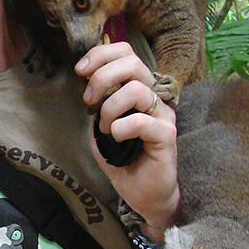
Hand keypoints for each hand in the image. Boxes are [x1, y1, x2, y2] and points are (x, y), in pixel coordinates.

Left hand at [75, 42, 178, 228]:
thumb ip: (97, 104)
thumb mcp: (101, 127)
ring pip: (136, 89)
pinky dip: (121, 128)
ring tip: (105, 127)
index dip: (101, 54)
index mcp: (139, 90)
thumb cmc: (124, 161)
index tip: (81, 70)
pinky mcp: (167, 136)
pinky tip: (116, 138)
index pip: (127, 53)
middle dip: (102, 77)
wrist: (144, 196)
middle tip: (89, 100)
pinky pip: (141, 120)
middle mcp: (154, 97)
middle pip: (133, 62)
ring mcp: (163, 115)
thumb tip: (85, 83)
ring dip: (110, 107)